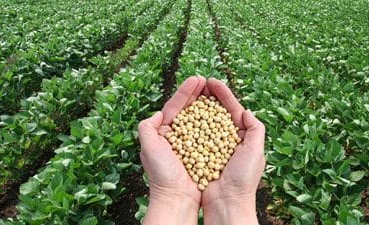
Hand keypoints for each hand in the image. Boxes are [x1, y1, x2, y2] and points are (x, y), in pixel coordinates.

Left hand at [138, 76, 205, 224]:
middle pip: (188, 110)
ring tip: (214, 90)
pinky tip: (221, 112)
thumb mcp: (148, 148)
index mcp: (164, 132)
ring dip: (206, 103)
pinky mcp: (203, 151)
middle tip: (207, 80)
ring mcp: (191, 143)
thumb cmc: (161, 174)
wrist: (177, 198)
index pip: (175, 107)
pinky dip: (214, 121)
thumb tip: (159, 113)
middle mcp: (178, 136)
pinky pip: (209, 132)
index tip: (197, 79)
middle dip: (197, 93)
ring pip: (200, 118)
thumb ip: (147, 127)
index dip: (185, 92)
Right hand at [201, 78, 265, 224]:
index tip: (212, 81)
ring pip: (202, 121)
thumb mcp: (256, 151)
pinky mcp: (197, 153)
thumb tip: (245, 110)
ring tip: (190, 92)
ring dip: (197, 105)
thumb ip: (255, 129)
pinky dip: (187, 123)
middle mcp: (225, 140)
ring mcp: (210, 146)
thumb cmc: (243, 180)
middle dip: (208, 96)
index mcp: (241, 137)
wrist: (226, 203)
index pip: (231, 109)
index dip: (223, 94)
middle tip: (199, 82)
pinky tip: (182, 113)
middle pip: (215, 112)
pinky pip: (192, 135)